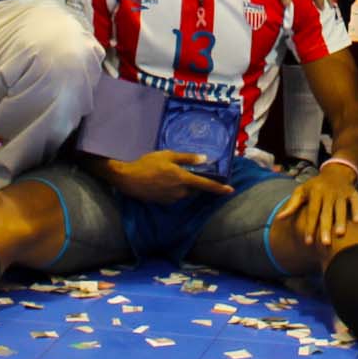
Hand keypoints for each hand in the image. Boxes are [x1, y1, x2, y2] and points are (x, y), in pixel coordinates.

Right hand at [110, 151, 234, 203]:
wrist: (128, 179)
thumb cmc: (148, 164)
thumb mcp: (167, 155)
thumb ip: (187, 158)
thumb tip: (204, 158)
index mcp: (183, 179)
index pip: (206, 185)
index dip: (219, 188)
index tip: (230, 190)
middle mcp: (180, 192)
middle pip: (194, 188)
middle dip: (194, 181)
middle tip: (185, 170)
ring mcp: (171, 199)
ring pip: (184, 192)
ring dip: (183, 185)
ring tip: (170, 173)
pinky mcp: (163, 202)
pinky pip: (174, 196)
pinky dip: (174, 189)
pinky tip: (163, 181)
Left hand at [280, 159, 357, 244]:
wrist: (335, 173)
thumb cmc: (315, 187)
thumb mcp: (302, 192)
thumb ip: (292, 205)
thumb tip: (279, 218)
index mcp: (315, 192)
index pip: (312, 212)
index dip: (310, 227)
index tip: (307, 242)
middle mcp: (328, 192)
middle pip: (326, 212)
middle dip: (325, 228)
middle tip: (324, 243)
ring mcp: (341, 192)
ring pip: (341, 208)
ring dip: (341, 220)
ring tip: (340, 234)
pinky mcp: (353, 192)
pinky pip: (356, 201)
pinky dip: (357, 210)